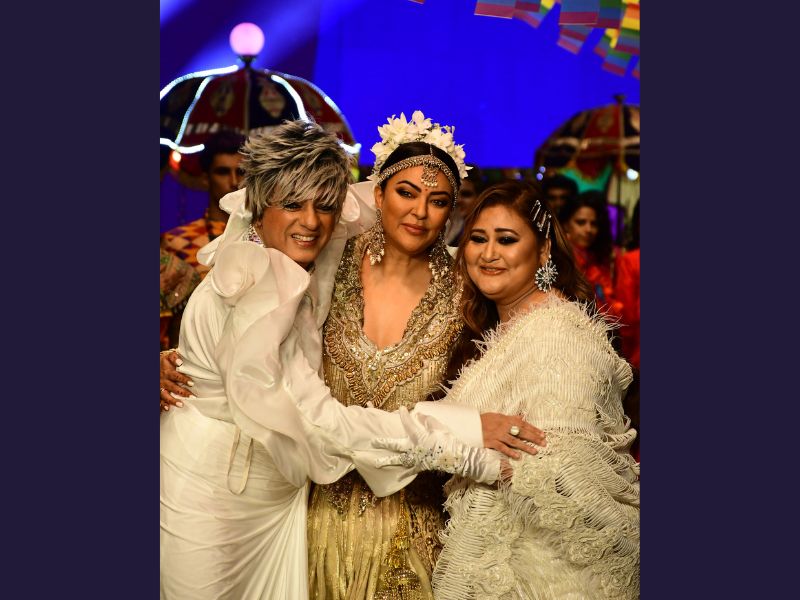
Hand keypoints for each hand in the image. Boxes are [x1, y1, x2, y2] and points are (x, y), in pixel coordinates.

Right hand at [160, 350, 192, 411]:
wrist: (153, 365)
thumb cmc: (164, 361)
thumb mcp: (168, 356)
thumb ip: (175, 357)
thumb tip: (180, 361)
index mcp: (167, 370)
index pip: (176, 376)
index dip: (184, 379)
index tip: (192, 384)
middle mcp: (163, 379)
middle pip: (173, 387)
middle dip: (182, 392)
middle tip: (192, 396)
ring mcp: (159, 386)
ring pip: (165, 395)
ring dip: (173, 400)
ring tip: (181, 405)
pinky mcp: (157, 391)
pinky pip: (159, 399)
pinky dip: (163, 404)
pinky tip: (167, 409)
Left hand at [371, 409, 500, 484]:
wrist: (456, 457)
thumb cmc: (448, 440)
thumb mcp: (439, 426)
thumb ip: (427, 420)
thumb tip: (418, 414)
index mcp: (418, 436)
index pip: (408, 423)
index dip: (403, 415)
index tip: (400, 408)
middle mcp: (414, 448)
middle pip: (395, 445)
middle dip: (383, 443)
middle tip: (373, 442)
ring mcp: (416, 458)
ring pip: (399, 460)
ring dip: (387, 461)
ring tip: (375, 463)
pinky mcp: (421, 466)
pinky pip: (411, 470)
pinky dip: (404, 474)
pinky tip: (396, 479)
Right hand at [480, 413, 545, 459]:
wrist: (469, 424)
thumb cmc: (484, 420)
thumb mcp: (497, 416)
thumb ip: (509, 418)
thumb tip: (521, 417)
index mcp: (506, 419)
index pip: (523, 424)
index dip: (533, 429)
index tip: (542, 434)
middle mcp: (503, 426)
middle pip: (521, 432)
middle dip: (534, 438)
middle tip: (543, 443)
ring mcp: (498, 434)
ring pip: (514, 441)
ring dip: (525, 446)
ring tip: (535, 451)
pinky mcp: (491, 442)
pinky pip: (503, 448)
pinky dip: (510, 452)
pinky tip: (518, 457)